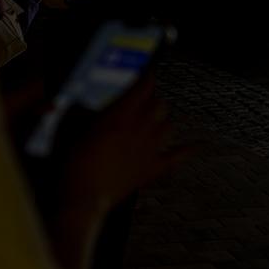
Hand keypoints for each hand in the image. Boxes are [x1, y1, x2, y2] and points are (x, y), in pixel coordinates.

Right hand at [66, 75, 186, 213]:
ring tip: (155, 119)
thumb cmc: (73, 165)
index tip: (147, 72)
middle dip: (152, 98)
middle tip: (145, 98)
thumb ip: (83, 113)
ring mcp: (149, 149)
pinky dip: (188, 150)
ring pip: (169, 125)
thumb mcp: (72, 130)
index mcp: (120, 116)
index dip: (147, 77)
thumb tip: (86, 105)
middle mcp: (140, 129)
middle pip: (158, 104)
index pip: (142, 87)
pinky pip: (178, 156)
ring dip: (162, 120)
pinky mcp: (153, 168)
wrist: (83, 197)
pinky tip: (196, 145)